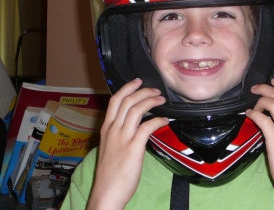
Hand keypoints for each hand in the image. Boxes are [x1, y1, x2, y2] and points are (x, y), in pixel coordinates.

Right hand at [87, 79, 168, 209]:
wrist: (106, 193)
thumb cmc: (110, 173)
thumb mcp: (110, 147)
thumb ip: (119, 134)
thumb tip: (136, 124)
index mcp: (106, 128)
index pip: (114, 100)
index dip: (127, 87)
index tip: (138, 81)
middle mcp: (113, 130)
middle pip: (127, 100)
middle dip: (143, 91)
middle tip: (156, 91)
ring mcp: (122, 138)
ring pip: (137, 109)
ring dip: (152, 101)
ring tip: (162, 100)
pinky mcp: (133, 147)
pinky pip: (148, 126)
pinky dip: (158, 120)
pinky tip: (165, 120)